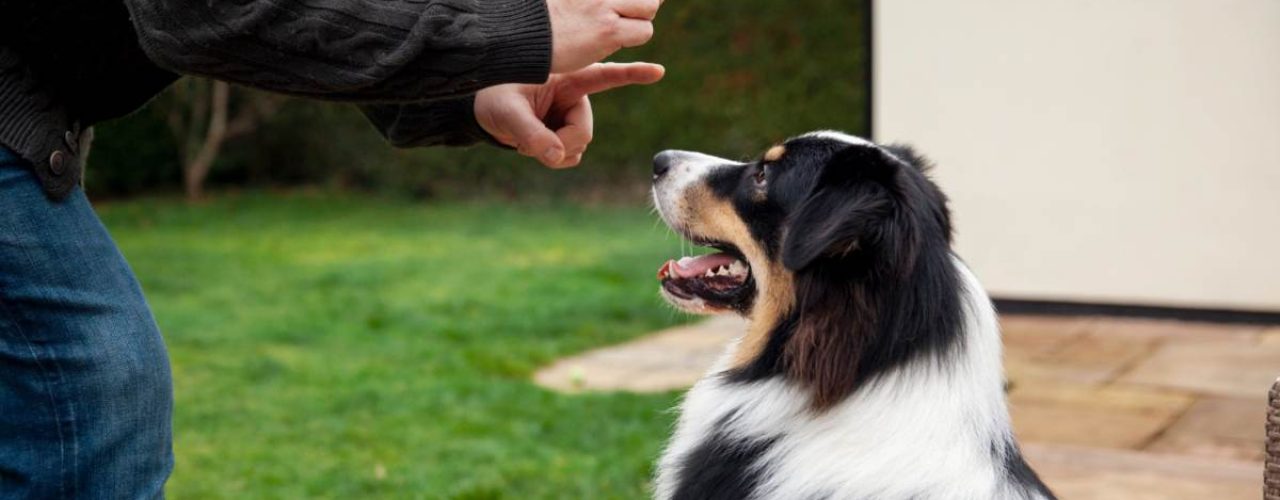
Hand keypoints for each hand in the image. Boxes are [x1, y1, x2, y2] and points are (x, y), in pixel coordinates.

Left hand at [475, 62, 663, 167]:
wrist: (483, 113)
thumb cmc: (492, 98)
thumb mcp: (506, 112)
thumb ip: (531, 134)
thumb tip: (556, 157)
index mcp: (567, 78)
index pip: (605, 75)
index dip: (632, 74)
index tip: (659, 71)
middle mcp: (574, 97)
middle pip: (584, 132)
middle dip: (560, 145)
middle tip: (531, 146)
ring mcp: (571, 117)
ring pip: (578, 147)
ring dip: (553, 152)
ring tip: (526, 140)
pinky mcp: (564, 134)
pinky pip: (570, 155)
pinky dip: (552, 158)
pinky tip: (533, 147)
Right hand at [547, 0, 661, 73]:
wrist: (523, 33)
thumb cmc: (548, 13)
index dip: (637, 1)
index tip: (615, 11)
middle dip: (640, 5)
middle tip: (617, 16)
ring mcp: (604, 5)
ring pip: (649, 7)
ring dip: (637, 22)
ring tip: (611, 27)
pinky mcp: (608, 30)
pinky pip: (643, 31)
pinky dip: (633, 37)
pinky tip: (609, 38)